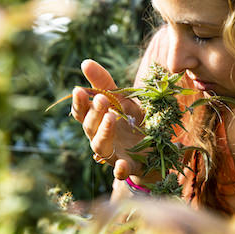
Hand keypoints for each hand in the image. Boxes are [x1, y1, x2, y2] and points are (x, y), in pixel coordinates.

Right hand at [71, 59, 144, 179]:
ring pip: (100, 146)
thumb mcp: (123, 101)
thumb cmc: (133, 123)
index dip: (79, 103)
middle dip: (94, 112)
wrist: (156, 150)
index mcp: (98, 121)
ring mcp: (114, 154)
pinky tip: (122, 166)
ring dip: (104, 132)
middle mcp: (100, 138)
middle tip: (102, 99)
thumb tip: (84, 62)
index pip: (81, 112)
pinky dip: (120, 170)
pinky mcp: (130, 167)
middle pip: (90, 127)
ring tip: (111, 118)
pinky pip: (122, 171)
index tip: (78, 89)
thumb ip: (105, 84)